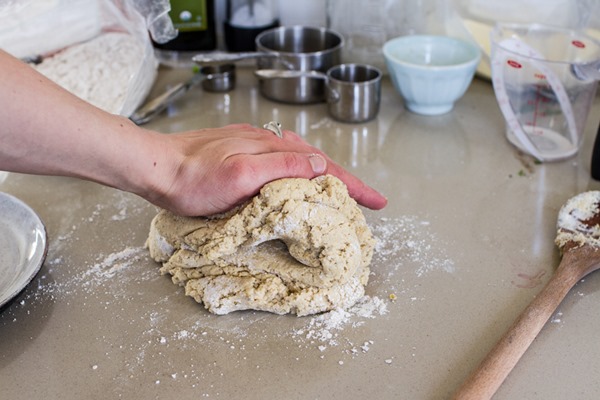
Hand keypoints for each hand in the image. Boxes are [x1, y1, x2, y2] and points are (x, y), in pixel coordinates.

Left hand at [141, 123, 387, 215]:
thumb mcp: (241, 175)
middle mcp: (268, 144)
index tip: (377, 201)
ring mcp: (255, 146)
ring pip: (301, 160)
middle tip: (367, 199)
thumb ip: (282, 167)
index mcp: (273, 149)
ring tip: (340, 191)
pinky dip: (300, 172)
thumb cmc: (193, 179)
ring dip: (325, 175)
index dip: (353, 184)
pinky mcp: (241, 152)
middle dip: (345, 180)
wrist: (156, 168)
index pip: (324, 166)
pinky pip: (282, 160)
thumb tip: (321, 165)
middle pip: (318, 160)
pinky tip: (298, 179)